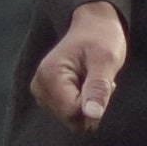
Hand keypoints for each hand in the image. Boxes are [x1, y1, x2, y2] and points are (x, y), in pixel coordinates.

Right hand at [30, 1, 129, 132]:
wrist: (93, 25)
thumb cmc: (101, 38)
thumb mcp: (107, 60)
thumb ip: (98, 88)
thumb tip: (92, 115)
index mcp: (49, 75)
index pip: (72, 113)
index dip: (94, 105)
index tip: (103, 82)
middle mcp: (39, 85)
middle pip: (70, 120)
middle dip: (91, 106)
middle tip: (98, 80)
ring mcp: (41, 92)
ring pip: (71, 120)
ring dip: (88, 104)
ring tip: (92, 79)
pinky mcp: (47, 96)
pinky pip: (69, 114)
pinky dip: (82, 103)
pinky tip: (85, 84)